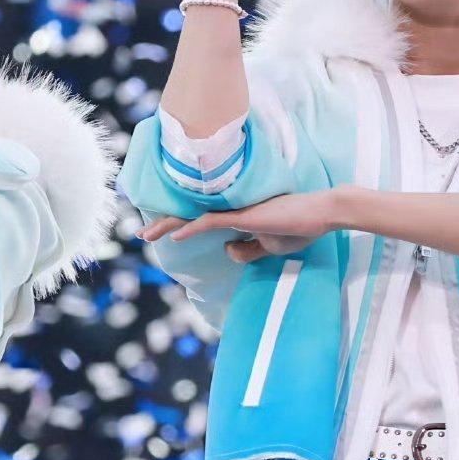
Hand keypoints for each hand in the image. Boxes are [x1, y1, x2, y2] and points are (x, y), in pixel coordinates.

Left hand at [136, 187, 342, 260]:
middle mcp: (230, 208)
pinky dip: (192, 228)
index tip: (158, 232)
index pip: (199, 218)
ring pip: (193, 216)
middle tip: (140, 233)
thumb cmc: (297, 226)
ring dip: (167, 224)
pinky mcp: (243, 215)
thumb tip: (226, 251)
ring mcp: (235, 210)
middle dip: (162, 223)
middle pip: (188, 214)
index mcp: (235, 214)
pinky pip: (211, 221)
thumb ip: (247, 249)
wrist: (319, 214)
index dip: (178, 223)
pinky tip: (175, 236)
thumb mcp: (269, 245)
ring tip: (145, 234)